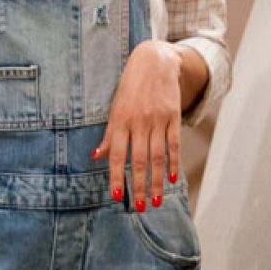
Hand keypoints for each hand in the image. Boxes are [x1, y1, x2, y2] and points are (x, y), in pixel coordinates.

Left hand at [95, 40, 191, 208]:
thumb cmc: (131, 87)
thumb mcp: (115, 108)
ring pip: (157, 157)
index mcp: (120, 121)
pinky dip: (173, 162)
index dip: (116, 176)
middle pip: (139, 160)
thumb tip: (96, 157)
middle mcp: (139, 122)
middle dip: (139, 186)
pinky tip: (172, 179)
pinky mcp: (173, 116)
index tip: (117, 197)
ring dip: (157, 181)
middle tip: (140, 208)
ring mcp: (157, 120)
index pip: (117, 155)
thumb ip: (109, 134)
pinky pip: (173, 144)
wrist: (154, 61)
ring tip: (156, 201)